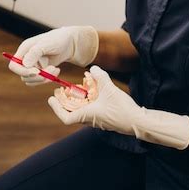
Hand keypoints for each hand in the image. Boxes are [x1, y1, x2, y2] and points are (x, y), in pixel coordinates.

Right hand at [8, 25, 98, 85]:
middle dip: (38, 76)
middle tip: (51, 70)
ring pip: (31, 80)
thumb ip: (35, 52)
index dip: (22, 71)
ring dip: (44, 78)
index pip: (14, 65)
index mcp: (25, 49)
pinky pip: (39, 81)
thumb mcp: (47, 44)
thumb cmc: (58, 39)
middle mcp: (26, 58)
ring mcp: (33, 66)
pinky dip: (48, 79)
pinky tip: (57, 70)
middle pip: (23, 75)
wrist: (70, 43)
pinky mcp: (40, 71)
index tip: (37, 72)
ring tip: (56, 70)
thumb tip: (25, 64)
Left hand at [48, 65, 188, 149]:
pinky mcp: (105, 117)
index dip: (56, 108)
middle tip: (60, 91)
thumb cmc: (121, 109)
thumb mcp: (109, 89)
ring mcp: (98, 119)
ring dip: (76, 100)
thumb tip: (92, 67)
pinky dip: (87, 100)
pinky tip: (93, 90)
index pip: (65, 117)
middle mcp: (90, 119)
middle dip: (64, 102)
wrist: (137, 122)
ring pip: (81, 110)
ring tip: (76, 88)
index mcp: (87, 115)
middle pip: (71, 113)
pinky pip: (91, 109)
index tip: (51, 98)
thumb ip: (100, 77)